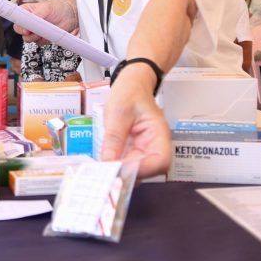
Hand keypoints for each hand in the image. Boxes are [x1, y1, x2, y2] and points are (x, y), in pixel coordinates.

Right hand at [13, 0, 76, 43]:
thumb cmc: (57, 8)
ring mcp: (35, 30)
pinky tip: (48, 35)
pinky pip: (38, 43)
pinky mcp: (41, 37)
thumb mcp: (46, 8)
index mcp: (26, 12)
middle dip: (27, 34)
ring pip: (28, 39)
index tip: (26, 30)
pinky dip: (43, 41)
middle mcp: (29, 22)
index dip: (19, 26)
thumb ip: (37, 14)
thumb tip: (31, 21)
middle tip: (35, 32)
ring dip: (35, 38)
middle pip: (20, 31)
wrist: (69, 16)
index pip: (17, 20)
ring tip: (43, 33)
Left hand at [99, 65, 171, 180]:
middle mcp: (154, 146)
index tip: (120, 169)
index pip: (160, 161)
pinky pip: (126, 164)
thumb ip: (114, 137)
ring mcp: (143, 150)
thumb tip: (108, 162)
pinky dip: (115, 168)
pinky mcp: (132, 152)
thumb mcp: (118, 112)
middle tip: (104, 175)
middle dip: (127, 175)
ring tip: (101, 172)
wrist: (130, 85)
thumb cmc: (129, 93)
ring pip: (136, 171)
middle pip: (148, 171)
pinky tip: (102, 167)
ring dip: (120, 174)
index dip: (142, 169)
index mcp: (158, 134)